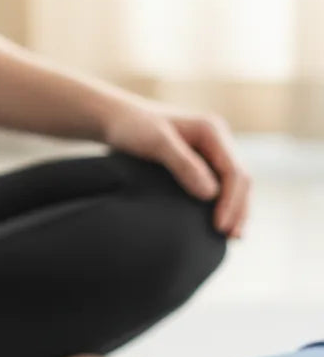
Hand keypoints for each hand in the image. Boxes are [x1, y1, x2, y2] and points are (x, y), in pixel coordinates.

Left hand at [101, 95, 250, 237]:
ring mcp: (211, 150)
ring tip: (232, 236)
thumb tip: (211, 193)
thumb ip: (183, 165)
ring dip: (236, 208)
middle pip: (240, 178)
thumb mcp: (155, 143)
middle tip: (232, 238)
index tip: (219, 226)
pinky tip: (221, 221)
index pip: (234, 171)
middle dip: (239, 208)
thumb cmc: (132, 127)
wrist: (116, 119)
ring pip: (234, 183)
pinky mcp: (201, 160)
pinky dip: (224, 203)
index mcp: (212, 130)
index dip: (231, 201)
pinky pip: (220, 184)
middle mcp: (217, 139)